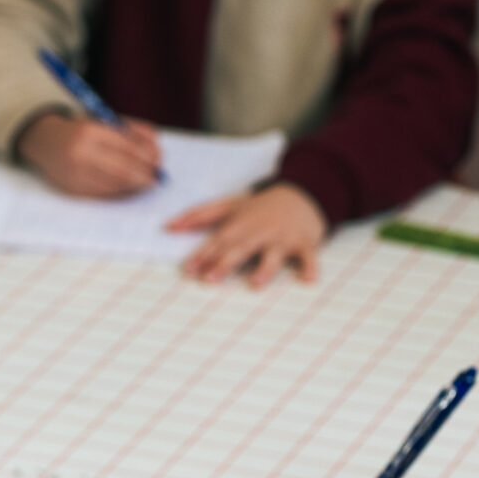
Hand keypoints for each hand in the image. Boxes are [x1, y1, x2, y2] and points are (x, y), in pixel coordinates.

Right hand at [16, 113, 161, 197]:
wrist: (44, 141)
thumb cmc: (81, 130)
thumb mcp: (104, 121)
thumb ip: (132, 132)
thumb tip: (157, 152)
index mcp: (90, 131)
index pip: (128, 148)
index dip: (147, 158)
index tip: (159, 162)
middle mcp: (80, 153)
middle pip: (123, 170)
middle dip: (144, 176)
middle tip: (156, 178)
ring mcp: (74, 173)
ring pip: (115, 185)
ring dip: (134, 186)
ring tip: (146, 183)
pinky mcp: (72, 188)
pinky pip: (103, 194)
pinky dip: (120, 192)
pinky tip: (128, 188)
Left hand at [169, 183, 325, 287]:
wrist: (302, 194)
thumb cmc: (259, 206)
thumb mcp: (228, 205)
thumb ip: (198, 216)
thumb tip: (168, 227)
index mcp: (239, 225)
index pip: (218, 241)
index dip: (203, 255)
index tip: (188, 270)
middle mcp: (259, 232)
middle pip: (240, 249)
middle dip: (225, 263)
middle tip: (210, 278)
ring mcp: (282, 238)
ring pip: (273, 254)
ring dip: (265, 269)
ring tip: (255, 283)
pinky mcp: (304, 243)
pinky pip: (308, 256)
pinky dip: (310, 266)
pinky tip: (308, 279)